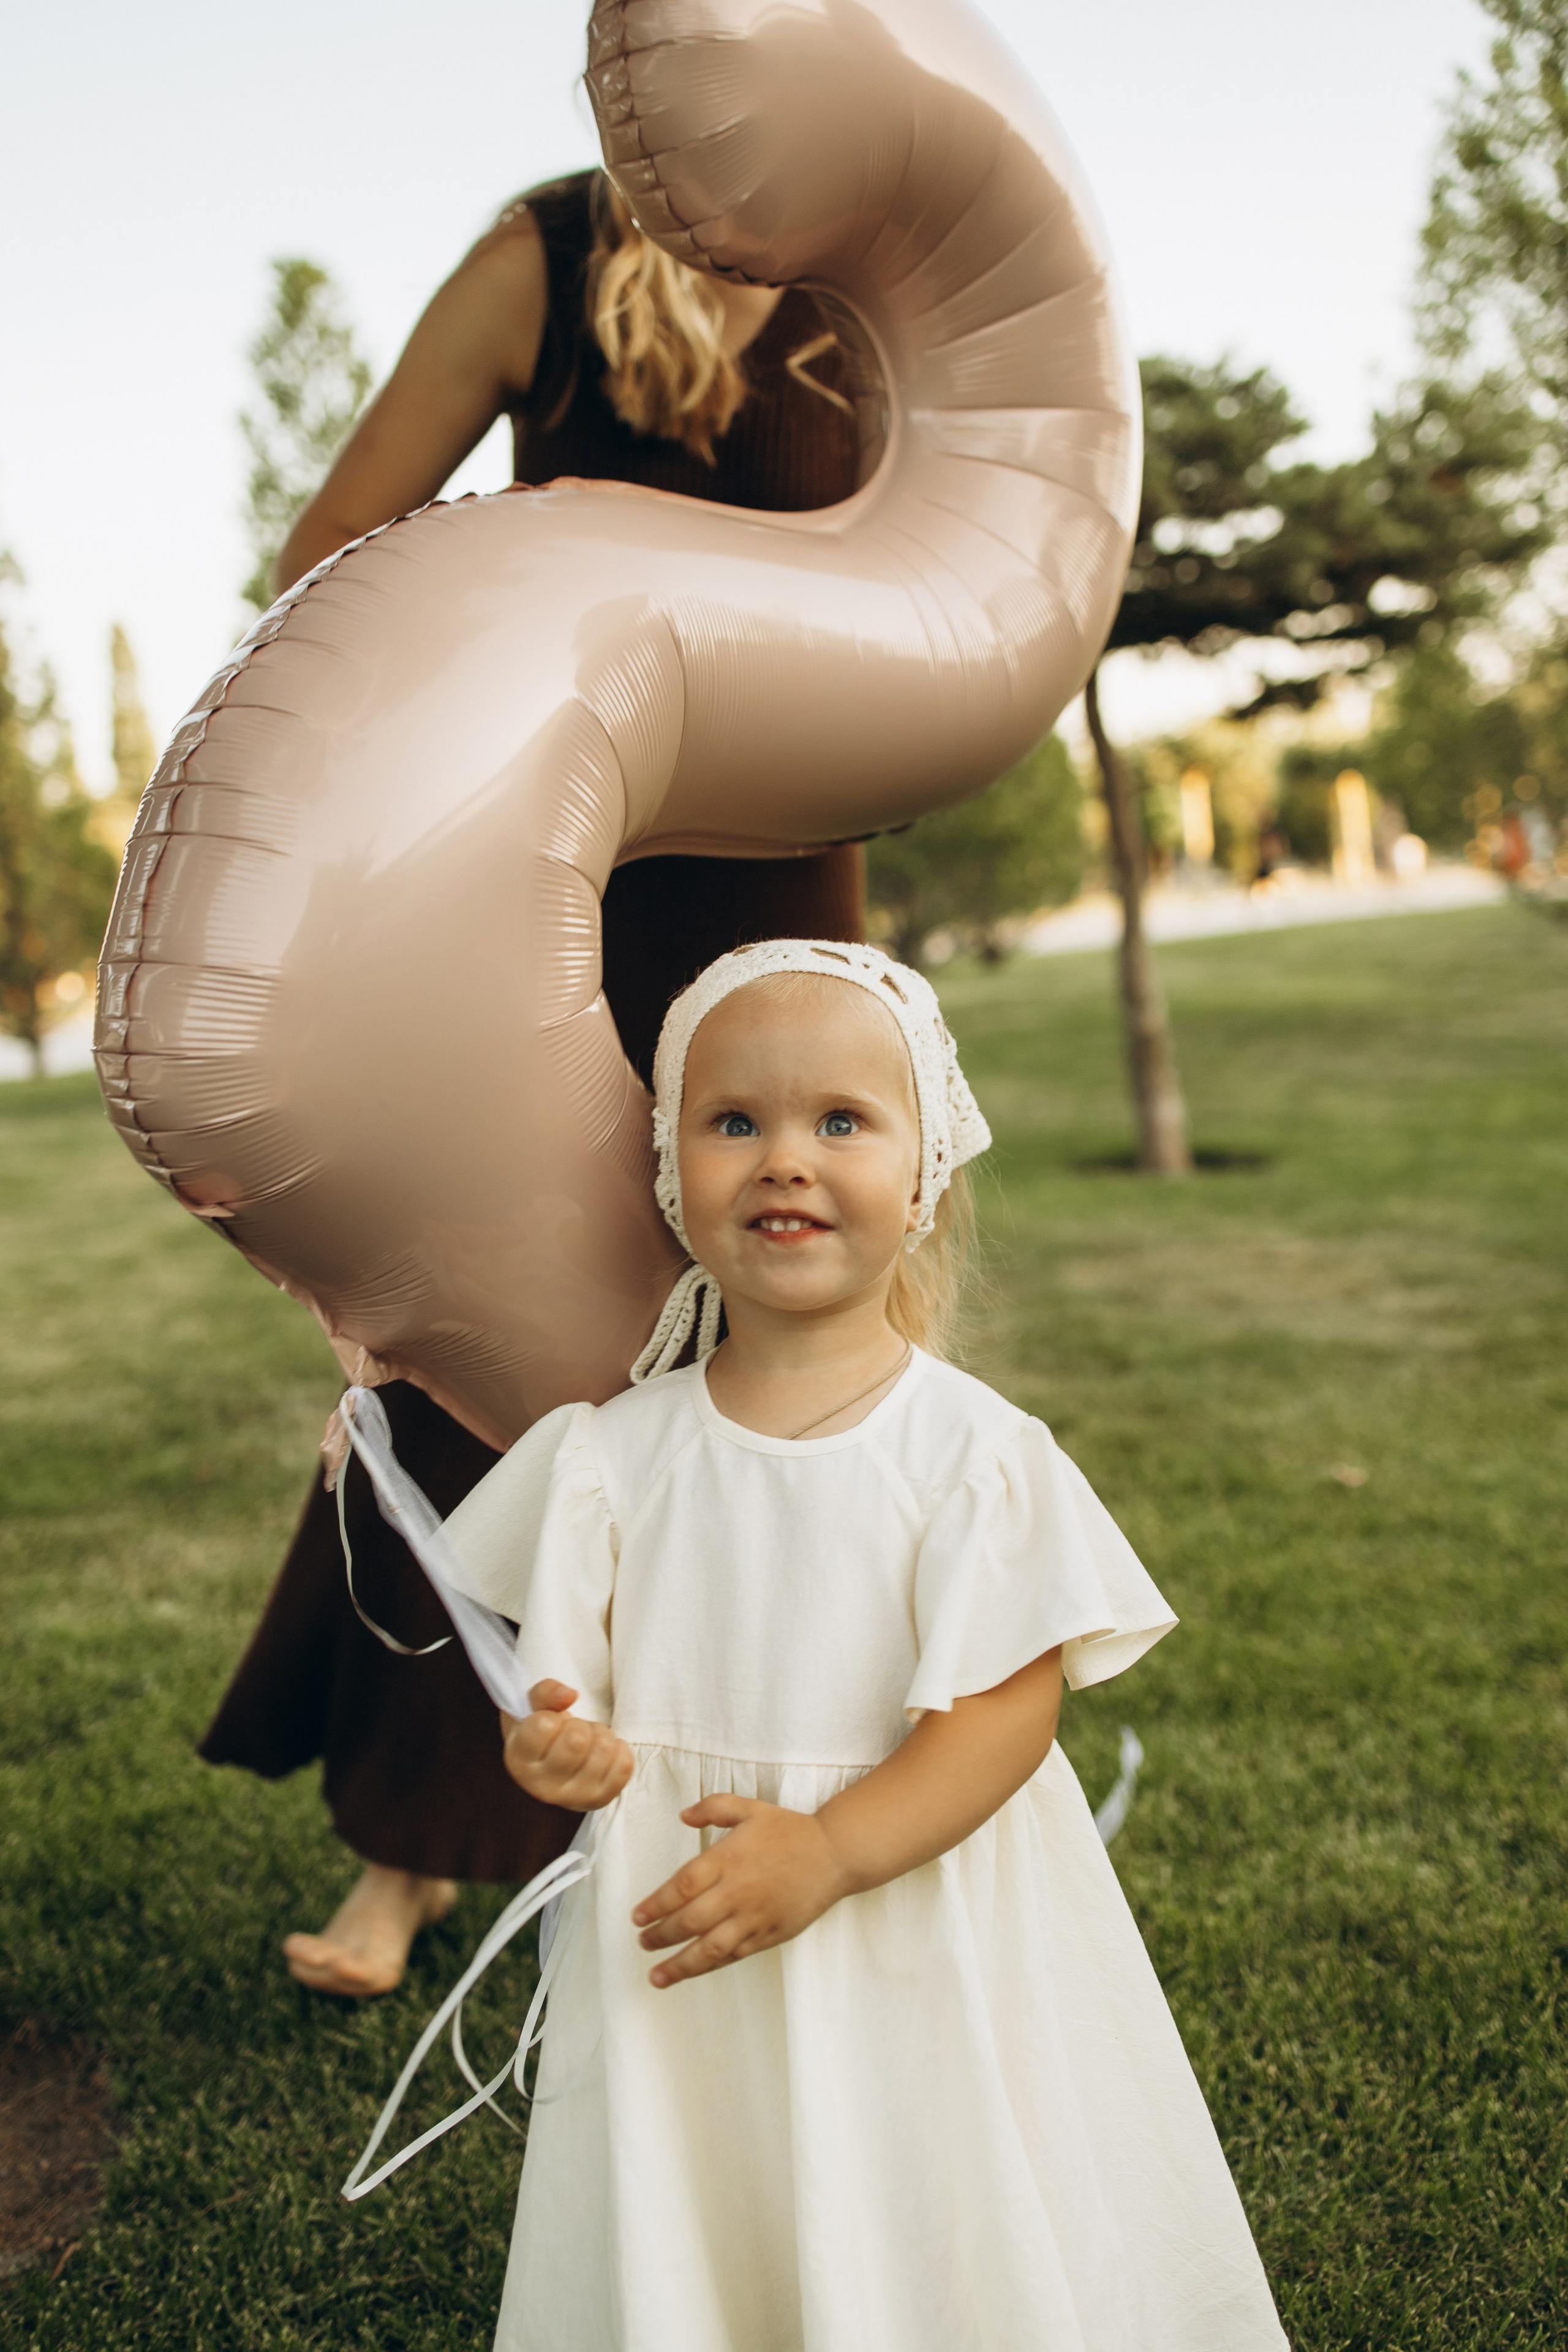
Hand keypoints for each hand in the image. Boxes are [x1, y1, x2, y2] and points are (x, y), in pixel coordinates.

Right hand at [500, 1680, 632, 1809]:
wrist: (554, 1760)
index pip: (544, 1725)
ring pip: (603, 1749)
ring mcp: (572, 1798)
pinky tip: (602, 1751)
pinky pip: (623, 1766)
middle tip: (572, 1730)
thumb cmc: (542, 1729)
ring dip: (600, 1734)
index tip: (549, 1722)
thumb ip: (546, 1692)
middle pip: (577, 1739)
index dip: (551, 1714)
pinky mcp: (599, 1800)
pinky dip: (619, 1749)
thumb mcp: (534, 1705)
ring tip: (587, 1740)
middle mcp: (541, 1787)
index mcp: (519, 1761)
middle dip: (580, 1724)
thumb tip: (569, 1695)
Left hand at [632, 1796, 850, 1988]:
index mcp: (728, 1859)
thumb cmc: (790, 1830)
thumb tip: (683, 1816)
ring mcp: (754, 1917)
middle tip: (642, 1942)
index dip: (656, 1905)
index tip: (637, 1917)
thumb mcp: (750, 1808)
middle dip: (660, 1936)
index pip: (682, 1887)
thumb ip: (714, 1808)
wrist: (834, 1854)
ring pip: (710, 1949)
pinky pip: (735, 1955)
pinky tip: (695, 1971)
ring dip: (680, 1965)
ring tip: (657, 1975)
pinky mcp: (769, 1935)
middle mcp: (737, 1892)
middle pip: (689, 1921)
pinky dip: (711, 1966)